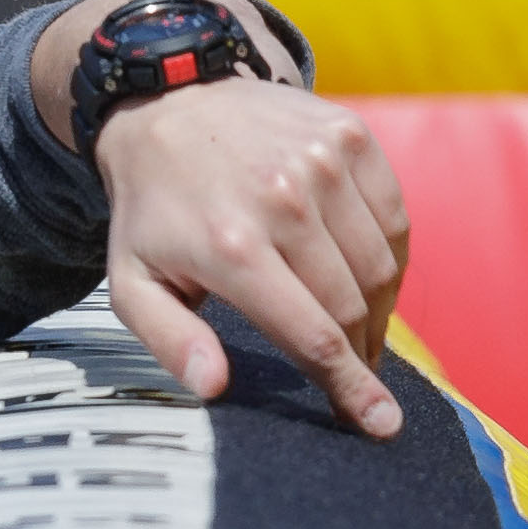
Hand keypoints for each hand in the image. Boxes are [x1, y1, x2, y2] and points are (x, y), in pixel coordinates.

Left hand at [97, 76, 410, 434]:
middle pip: (353, 307)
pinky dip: (389, 257)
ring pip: (381, 267)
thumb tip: (213, 385)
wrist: (171, 102)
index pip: (315, 335)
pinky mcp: (351, 136)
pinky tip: (364, 271)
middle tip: (354, 372)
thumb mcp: (133, 280)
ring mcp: (324, 162)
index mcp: (232, 247)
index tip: (382, 426)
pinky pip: (395, 220)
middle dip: (361, 354)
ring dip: (378, 310)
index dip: (352, 388)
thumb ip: (169, 338)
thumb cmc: (155, 209)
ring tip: (357, 325)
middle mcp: (284, 200)